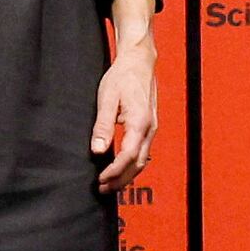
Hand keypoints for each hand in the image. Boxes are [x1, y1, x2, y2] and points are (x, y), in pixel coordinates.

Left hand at [90, 41, 160, 193]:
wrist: (139, 62)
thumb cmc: (122, 77)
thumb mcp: (107, 99)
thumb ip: (103, 126)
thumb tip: (97, 150)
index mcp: (139, 122)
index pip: (128, 156)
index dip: (114, 171)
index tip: (101, 179)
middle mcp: (149, 128)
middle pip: (138, 164)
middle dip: (121, 180)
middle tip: (103, 189)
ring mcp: (152, 128)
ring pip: (143, 160)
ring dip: (127, 174)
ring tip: (110, 183)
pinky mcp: (149, 126)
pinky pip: (143, 151)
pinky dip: (132, 164)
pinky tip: (120, 167)